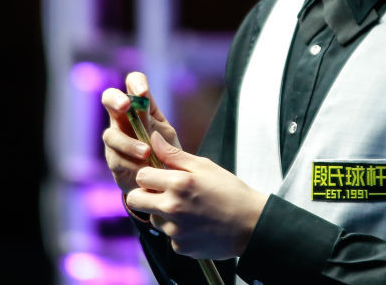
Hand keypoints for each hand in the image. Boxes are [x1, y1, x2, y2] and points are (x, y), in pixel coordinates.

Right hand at [101, 71, 180, 195]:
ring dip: (129, 143)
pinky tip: (143, 169)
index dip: (135, 83)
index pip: (133, 83)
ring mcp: (115, 138)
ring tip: (146, 153)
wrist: (162, 181)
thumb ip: (157, 124)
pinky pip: (116, 158)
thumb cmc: (164, 151)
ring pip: (111, 134)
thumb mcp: (166, 135)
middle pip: (109, 98)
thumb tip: (145, 117)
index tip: (143, 92)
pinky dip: (131, 163)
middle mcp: (123, 118)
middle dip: (115, 99)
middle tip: (125, 106)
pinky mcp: (113, 159)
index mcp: (140, 106)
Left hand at [126, 131, 268, 259]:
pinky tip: (196, 224)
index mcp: (178, 183)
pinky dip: (178, 230)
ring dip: (163, 213)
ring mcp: (175, 230)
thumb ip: (174, 154)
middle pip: (134, 200)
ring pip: (153, 218)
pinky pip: (169, 235)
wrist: (251, 225)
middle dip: (143, 194)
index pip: (141, 176)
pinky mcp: (180, 247)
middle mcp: (172, 208)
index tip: (158, 176)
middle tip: (161, 192)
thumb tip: (153, 138)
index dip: (148, 174)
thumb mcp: (204, 166)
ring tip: (188, 209)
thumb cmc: (230, 191)